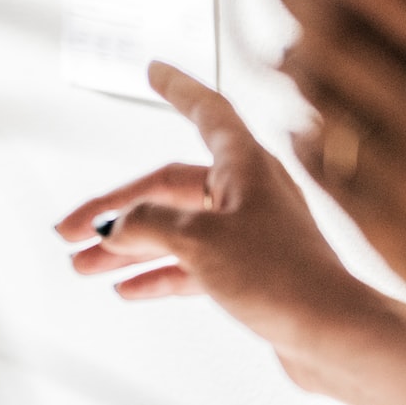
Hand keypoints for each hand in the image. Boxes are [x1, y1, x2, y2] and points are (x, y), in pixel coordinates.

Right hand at [54, 64, 405, 404]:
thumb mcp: (201, 244)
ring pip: (175, 230)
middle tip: (71, 231)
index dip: (176, 87)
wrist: (334, 338)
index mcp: (245, 164)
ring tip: (85, 267)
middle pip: (169, 187)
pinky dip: (158, 274)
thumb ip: (150, 227)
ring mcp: (250, 233)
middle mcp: (248, 191)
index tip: (154, 68)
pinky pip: (192, 265)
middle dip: (116, 210)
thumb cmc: (283, 279)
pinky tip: (128, 288)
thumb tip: (117, 226)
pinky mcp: (251, 273)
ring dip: (128, 249)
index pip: (205, 110)